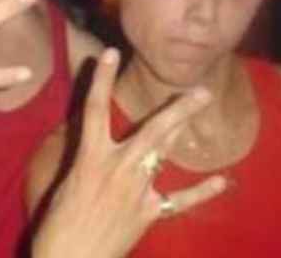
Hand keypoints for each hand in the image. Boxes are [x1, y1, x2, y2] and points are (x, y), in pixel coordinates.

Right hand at [32, 48, 226, 257]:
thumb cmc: (57, 227)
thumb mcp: (67, 185)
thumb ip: (88, 161)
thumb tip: (100, 146)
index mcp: (90, 159)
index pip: (94, 109)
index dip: (102, 79)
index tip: (110, 53)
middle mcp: (117, 168)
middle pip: (153, 130)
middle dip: (178, 109)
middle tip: (201, 91)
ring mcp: (136, 190)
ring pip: (164, 152)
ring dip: (182, 130)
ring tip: (201, 105)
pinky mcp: (148, 212)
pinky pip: (180, 200)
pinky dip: (202, 192)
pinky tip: (223, 182)